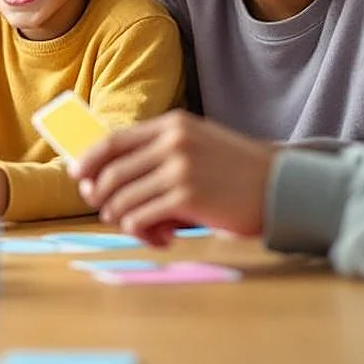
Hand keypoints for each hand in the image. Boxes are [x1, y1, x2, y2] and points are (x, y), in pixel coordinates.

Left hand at [69, 110, 276, 245]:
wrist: (284, 186)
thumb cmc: (237, 171)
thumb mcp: (197, 145)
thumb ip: (158, 152)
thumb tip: (107, 177)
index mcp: (172, 125)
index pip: (113, 140)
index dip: (89, 160)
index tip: (79, 176)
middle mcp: (172, 142)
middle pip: (111, 172)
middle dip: (102, 196)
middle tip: (108, 211)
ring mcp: (179, 168)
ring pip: (122, 198)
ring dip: (123, 219)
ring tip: (143, 228)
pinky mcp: (187, 197)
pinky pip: (140, 218)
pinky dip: (143, 232)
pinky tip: (163, 238)